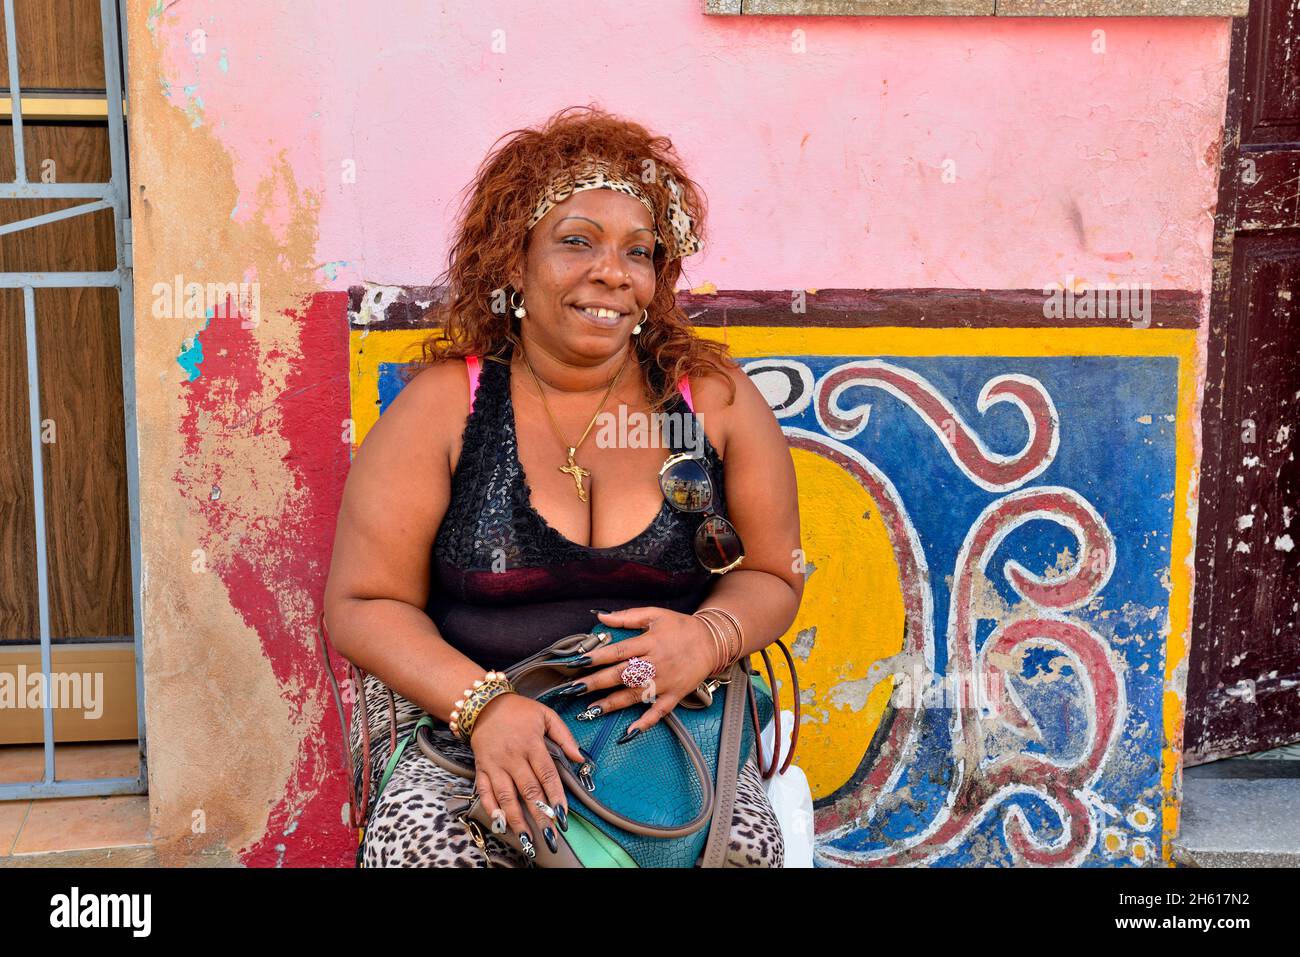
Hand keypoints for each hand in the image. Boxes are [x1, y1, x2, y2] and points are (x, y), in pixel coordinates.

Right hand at [468, 692, 584, 857]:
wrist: (484, 704)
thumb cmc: (519, 710)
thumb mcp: (545, 715)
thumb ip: (564, 736)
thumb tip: (580, 758)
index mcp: (531, 743)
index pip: (546, 774)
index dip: (555, 795)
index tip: (562, 813)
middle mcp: (512, 757)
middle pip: (528, 790)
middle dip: (540, 814)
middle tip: (550, 833)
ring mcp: (495, 764)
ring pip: (506, 796)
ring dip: (517, 818)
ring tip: (527, 837)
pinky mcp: (481, 768)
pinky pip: (484, 791)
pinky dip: (491, 808)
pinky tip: (500, 822)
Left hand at [573, 607, 718, 737]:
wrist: (712, 642)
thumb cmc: (681, 627)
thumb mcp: (655, 615)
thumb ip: (627, 617)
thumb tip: (601, 617)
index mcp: (650, 643)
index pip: (618, 652)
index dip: (596, 658)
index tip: (577, 663)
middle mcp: (656, 664)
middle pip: (621, 675)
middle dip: (596, 683)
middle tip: (574, 690)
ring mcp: (665, 682)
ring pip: (635, 696)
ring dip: (611, 704)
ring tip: (590, 711)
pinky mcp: (674, 695)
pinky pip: (658, 712)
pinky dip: (644, 723)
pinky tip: (628, 732)